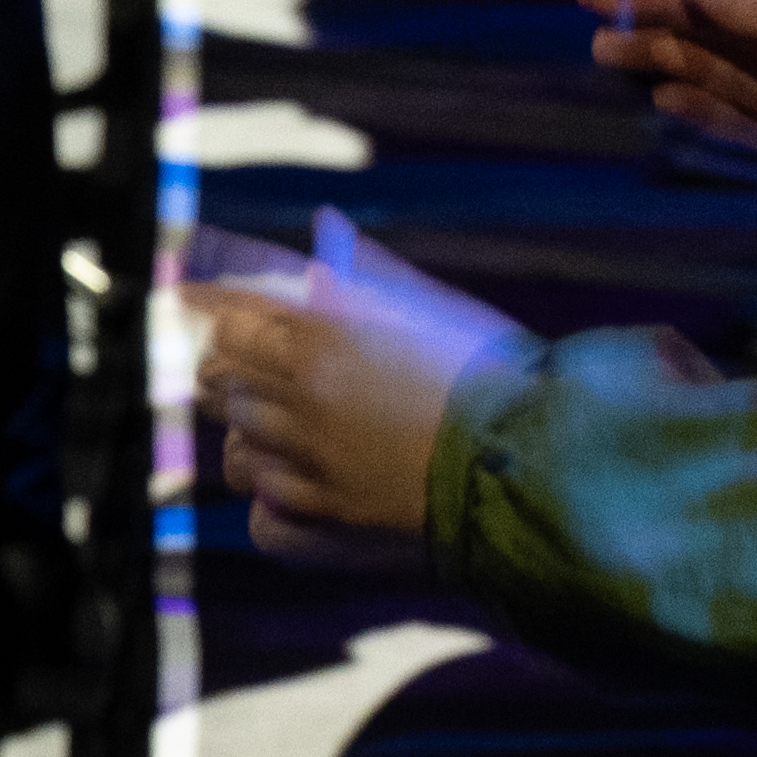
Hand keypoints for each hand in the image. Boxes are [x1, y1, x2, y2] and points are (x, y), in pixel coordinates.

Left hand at [180, 205, 531, 555]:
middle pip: (219, 383)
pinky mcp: (322, 531)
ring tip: (301, 438)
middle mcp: (301, 402)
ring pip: (235, 454)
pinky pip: (263, 521)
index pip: (230, 322)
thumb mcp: (429, 307)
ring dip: (257, 442)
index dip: (228, 320)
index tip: (229, 319)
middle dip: (235, 375)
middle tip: (271, 375)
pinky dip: (277, 507)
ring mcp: (306, 471)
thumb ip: (362, 270)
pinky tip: (312, 493)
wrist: (537, 463)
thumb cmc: (492, 374)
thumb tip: (325, 225)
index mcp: (323, 336)